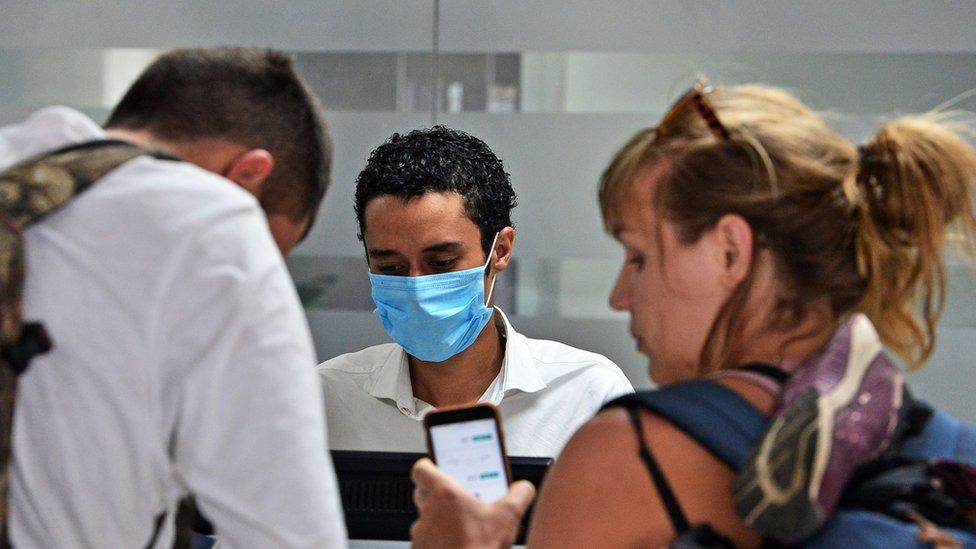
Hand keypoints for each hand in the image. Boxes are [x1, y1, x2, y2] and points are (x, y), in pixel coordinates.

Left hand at [410, 458, 535, 548]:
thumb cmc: (480, 548)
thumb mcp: (510, 515)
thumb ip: (520, 494)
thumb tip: (524, 488)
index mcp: (444, 494)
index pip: (421, 469)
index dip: (429, 467)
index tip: (437, 468)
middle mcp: (427, 511)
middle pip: (423, 493)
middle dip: (438, 496)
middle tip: (457, 501)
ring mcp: (421, 533)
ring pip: (425, 519)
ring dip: (439, 521)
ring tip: (461, 528)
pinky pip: (426, 541)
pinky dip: (438, 542)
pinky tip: (456, 545)